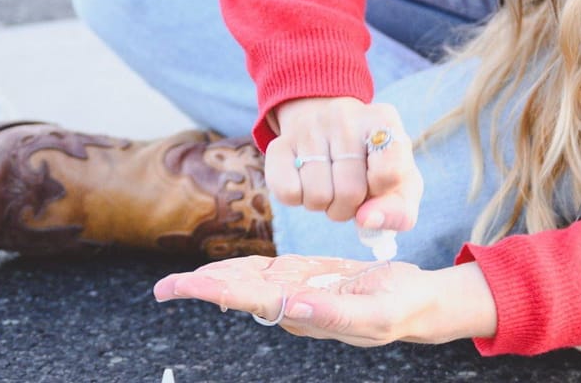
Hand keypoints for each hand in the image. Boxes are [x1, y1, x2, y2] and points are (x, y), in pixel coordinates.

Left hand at [152, 255, 497, 346]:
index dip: (219, 292)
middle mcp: (294, 306)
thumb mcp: (374, 312)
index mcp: (305, 313)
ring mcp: (298, 292)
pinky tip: (222, 270)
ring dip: (213, 281)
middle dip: (202, 290)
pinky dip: (240, 268)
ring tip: (177, 284)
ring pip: (247, 282)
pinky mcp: (306, 279)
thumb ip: (333, 311)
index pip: (252, 301)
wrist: (417, 303)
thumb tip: (291, 305)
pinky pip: (266, 273)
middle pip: (240, 293)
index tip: (189, 288)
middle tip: (163, 289)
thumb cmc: (399, 308)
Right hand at [267, 98, 420, 232]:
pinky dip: (298, 199)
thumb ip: (399, 210)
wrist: (330, 130)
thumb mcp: (400, 184)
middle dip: (350, 208)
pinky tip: (306, 182)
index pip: (389, 171)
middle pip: (350, 191)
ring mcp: (309, 127)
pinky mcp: (279, 143)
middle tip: (350, 194)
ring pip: (317, 196)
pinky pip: (288, 193)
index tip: (376, 185)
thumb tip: (367, 220)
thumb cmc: (372, 164)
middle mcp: (345, 116)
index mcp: (383, 120)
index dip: (381, 191)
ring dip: (324, 206)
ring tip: (330, 186)